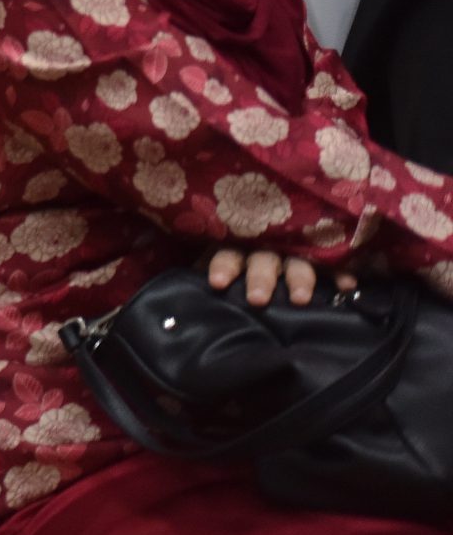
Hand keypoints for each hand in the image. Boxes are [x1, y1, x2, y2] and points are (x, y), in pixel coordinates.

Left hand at [206, 247, 351, 307]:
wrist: (275, 235)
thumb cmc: (244, 261)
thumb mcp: (225, 265)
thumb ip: (213, 276)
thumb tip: (188, 300)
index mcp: (239, 248)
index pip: (227, 254)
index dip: (222, 267)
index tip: (216, 283)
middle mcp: (267, 248)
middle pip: (262, 261)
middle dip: (260, 279)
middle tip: (257, 299)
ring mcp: (296, 252)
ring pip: (298, 263)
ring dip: (299, 279)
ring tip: (299, 299)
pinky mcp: (323, 258)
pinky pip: (333, 264)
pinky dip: (340, 273)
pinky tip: (347, 286)